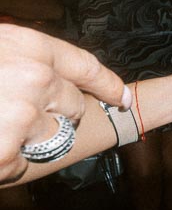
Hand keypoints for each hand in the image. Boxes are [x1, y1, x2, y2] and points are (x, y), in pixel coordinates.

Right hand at [0, 25, 128, 183]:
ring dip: (25, 141)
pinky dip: (3, 163)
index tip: (122, 98)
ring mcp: (21, 114)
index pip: (86, 67)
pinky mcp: (6, 150)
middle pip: (74, 105)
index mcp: (28, 46)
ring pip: (52, 136)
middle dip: (52, 114)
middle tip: (9, 114)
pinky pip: (20, 163)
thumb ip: (22, 59)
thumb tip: (49, 73)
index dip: (107, 85)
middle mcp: (34, 77)